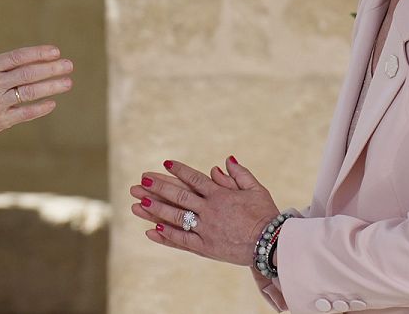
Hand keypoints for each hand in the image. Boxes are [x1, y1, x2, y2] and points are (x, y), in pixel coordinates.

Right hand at [0, 45, 71, 199]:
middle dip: (51, 68)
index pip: (17, 56)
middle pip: (28, 73)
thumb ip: (1, 67)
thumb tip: (33, 61)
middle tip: (69, 65)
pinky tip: (52, 103)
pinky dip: (40, 108)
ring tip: (67, 82)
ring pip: (29, 92)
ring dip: (51, 86)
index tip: (56, 52)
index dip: (38, 53)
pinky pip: (24, 113)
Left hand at [129, 157, 278, 265]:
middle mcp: (210, 211)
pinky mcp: (206, 247)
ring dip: (156, 209)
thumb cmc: (265, 214)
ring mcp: (206, 229)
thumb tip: (225, 160)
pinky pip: (182, 240)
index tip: (166, 163)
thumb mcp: (256, 189)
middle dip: (158, 187)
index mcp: (221, 195)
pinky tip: (152, 230)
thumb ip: (239, 174)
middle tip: (141, 181)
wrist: (271, 244)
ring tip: (138, 203)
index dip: (180, 171)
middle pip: (179, 196)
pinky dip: (167, 235)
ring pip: (176, 218)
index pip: (195, 179)